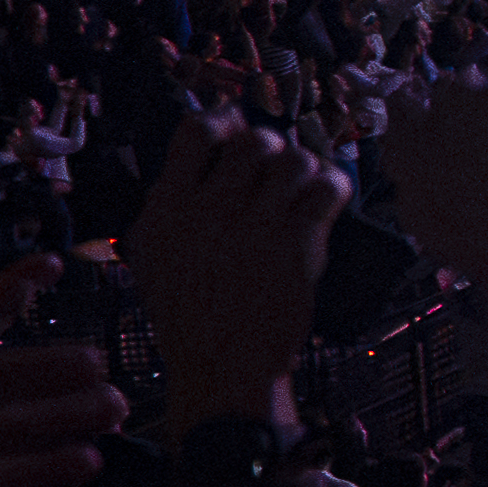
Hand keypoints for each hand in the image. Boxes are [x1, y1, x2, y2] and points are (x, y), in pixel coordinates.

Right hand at [128, 115, 350, 432]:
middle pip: (255, 140)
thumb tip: (199, 153)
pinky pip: (327, 187)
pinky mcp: (295, 241)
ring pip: (295, 159)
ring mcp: (253, 223)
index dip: (224, 121)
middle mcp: (208, 209)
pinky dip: (334, 186)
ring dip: (306, 168)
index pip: (195, 131)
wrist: (223, 365)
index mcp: (166, 209)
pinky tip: (327, 200)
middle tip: (277, 171)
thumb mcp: (154, 257)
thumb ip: (170, 205)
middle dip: (273, 149)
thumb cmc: (190, 315)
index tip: (238, 128)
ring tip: (302, 189)